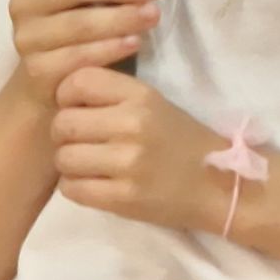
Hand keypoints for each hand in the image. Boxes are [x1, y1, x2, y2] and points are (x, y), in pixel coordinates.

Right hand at [8, 0, 170, 110]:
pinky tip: (133, 43)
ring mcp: (27, 37)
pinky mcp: (37, 69)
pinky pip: (76, 57)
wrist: (49, 78)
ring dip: (119, 19)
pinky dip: (108, 49)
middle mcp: (25, 2)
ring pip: (77, 23)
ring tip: (151, 16)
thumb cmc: (78, 25)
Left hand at [52, 67, 227, 232]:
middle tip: (82, 143)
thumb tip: (60, 95)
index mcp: (142, 96)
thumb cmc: (181, 142)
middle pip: (63, 123)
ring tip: (90, 166)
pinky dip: (77, 188)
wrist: (219, 186)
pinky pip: (72, 188)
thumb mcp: (154, 104)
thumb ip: (112, 96)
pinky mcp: (124, 198)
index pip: (78, 81)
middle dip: (64, 135)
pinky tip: (95, 185)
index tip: (78, 109)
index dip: (67, 96)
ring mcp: (129, 163)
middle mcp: (134, 124)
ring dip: (70, 165)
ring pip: (63, 158)